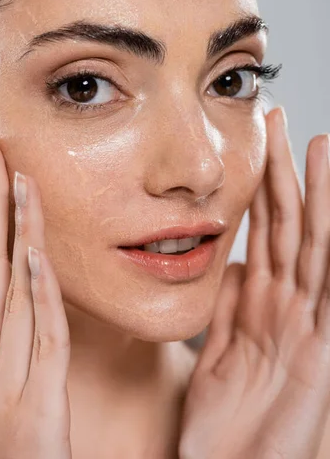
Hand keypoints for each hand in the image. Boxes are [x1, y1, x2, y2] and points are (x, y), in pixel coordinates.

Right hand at [0, 138, 71, 457]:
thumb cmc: (17, 442)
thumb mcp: (8, 379)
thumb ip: (16, 333)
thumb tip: (24, 285)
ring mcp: (7, 378)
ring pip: (9, 289)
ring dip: (13, 231)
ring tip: (17, 178)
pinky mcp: (37, 404)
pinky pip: (41, 338)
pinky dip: (37, 294)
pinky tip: (35, 254)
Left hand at [179, 107, 329, 458]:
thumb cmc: (225, 420)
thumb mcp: (220, 351)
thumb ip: (227, 305)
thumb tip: (230, 261)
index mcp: (260, 302)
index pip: (263, 228)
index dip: (259, 183)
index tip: (255, 141)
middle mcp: (288, 305)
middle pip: (289, 225)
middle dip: (285, 172)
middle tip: (280, 120)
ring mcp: (308, 327)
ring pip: (315, 248)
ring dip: (319, 199)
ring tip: (319, 149)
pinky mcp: (320, 357)